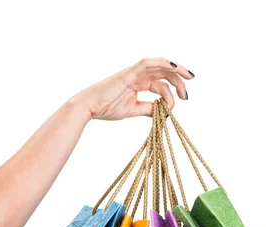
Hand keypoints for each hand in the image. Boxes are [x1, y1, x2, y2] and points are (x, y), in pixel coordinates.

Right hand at [73, 57, 194, 120]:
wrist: (90, 107)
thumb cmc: (106, 108)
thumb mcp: (132, 110)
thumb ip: (148, 109)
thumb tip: (162, 111)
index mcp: (138, 83)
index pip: (161, 84)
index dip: (172, 93)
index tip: (179, 104)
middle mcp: (138, 75)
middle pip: (164, 73)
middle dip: (179, 81)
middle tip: (186, 96)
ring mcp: (134, 72)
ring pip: (160, 65)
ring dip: (176, 70)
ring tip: (188, 78)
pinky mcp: (129, 72)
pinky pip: (147, 62)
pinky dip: (161, 62)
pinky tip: (173, 66)